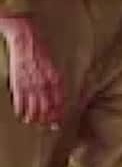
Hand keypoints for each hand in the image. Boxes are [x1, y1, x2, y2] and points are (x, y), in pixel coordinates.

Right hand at [0, 15, 60, 129]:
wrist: (26, 39)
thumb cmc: (41, 51)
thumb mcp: (53, 66)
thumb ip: (55, 80)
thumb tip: (57, 94)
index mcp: (55, 78)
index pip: (59, 101)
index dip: (59, 113)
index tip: (59, 123)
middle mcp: (44, 83)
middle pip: (47, 106)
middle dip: (48, 119)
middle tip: (49, 127)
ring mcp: (30, 83)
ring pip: (33, 106)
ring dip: (34, 117)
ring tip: (34, 123)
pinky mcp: (17, 82)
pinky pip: (19, 100)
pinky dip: (21, 109)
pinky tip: (22, 115)